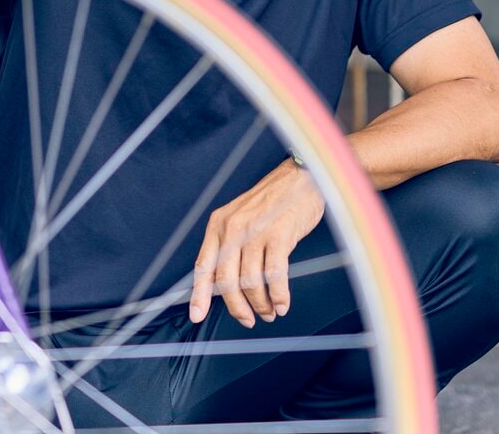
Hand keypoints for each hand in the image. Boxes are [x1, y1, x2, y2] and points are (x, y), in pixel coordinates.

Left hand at [189, 160, 324, 327]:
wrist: (302, 178)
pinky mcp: (279, 235)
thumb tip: (225, 284)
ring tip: (270, 312)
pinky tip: (282, 303)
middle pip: (227, 280)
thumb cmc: (273, 201)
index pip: (204, 265)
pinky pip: (275, 275)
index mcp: (219, 224)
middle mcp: (233, 228)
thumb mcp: (241, 217)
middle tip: (248, 320)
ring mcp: (256, 232)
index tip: (196, 315)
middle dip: (237, 307)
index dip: (199, 294)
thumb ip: (230, 246)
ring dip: (261, 304)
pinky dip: (279, 295)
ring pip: (251, 281)